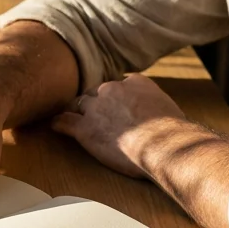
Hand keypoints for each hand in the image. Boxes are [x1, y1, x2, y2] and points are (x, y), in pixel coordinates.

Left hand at [50, 74, 185, 178]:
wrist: (163, 145)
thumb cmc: (173, 135)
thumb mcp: (171, 112)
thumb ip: (158, 110)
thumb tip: (162, 121)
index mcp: (135, 82)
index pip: (120, 84)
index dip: (117, 96)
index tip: (118, 104)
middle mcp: (113, 89)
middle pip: (97, 92)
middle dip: (97, 103)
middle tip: (98, 116)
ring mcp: (96, 108)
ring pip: (80, 105)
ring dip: (79, 112)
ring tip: (74, 118)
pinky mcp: (85, 128)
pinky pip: (64, 122)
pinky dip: (58, 123)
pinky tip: (55, 125)